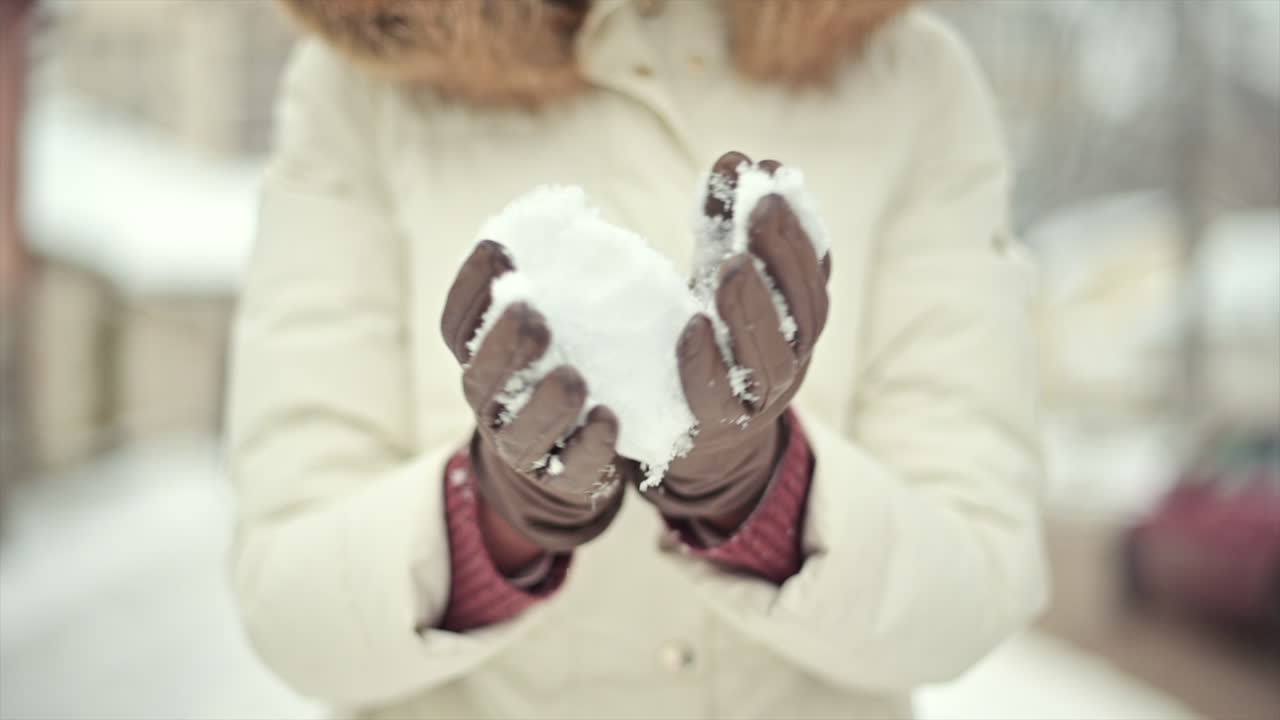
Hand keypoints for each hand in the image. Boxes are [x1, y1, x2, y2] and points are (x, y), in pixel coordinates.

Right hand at [441, 240, 634, 551]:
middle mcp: (490, 403)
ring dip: (546, 403)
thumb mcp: (550, 330)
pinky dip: (590, 445)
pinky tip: (609, 418)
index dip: (472, 287)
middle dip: (505, 344)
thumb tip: (574, 214)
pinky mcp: (561, 480)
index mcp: (481, 359)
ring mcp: (521, 446)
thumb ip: (552, 289)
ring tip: (573, 377)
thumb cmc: (559, 370)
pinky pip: (571, 467)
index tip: (498, 247)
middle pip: (483, 377)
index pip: (459, 324)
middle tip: (533, 312)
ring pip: (522, 429)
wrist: (568, 464)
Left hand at [645, 152, 830, 524]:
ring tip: (730, 265)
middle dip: (783, 251)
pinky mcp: (719, 424)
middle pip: (804, 305)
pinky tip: (691, 327)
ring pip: (771, 352)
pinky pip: (718, 396)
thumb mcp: (718, 276)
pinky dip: (706, 362)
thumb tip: (734, 158)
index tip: (772, 173)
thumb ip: (724, 223)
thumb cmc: (713, 338)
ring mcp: (762, 394)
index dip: (799, 220)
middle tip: (759, 205)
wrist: (700, 434)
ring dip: (751, 306)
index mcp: (800, 315)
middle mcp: (794, 354)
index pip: (814, 266)